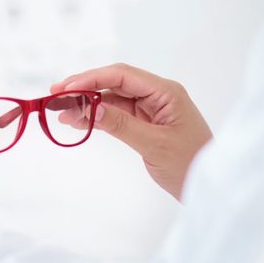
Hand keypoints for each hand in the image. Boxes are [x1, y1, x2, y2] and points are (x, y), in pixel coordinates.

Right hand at [50, 63, 212, 199]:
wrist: (208, 187)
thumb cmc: (191, 164)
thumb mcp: (154, 144)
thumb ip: (121, 124)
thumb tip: (90, 108)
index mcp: (165, 92)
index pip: (122, 75)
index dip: (91, 79)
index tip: (66, 88)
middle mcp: (156, 95)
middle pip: (113, 83)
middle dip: (84, 88)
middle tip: (55, 96)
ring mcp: (149, 109)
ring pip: (110, 99)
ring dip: (86, 104)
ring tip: (61, 112)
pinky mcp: (143, 123)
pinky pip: (114, 114)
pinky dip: (95, 117)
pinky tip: (77, 121)